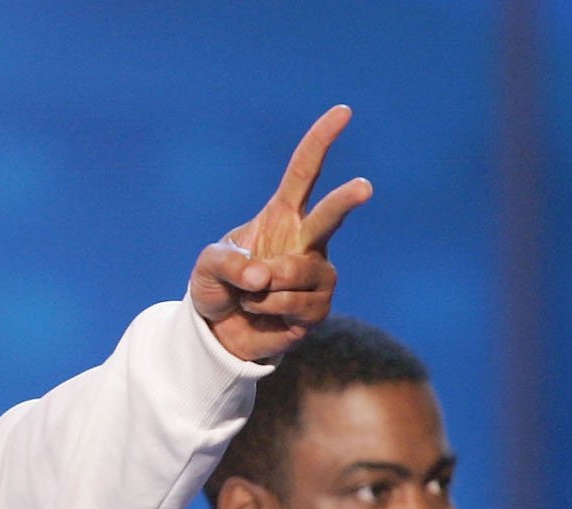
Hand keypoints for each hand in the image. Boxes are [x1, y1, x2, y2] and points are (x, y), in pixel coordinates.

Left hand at [189, 105, 372, 362]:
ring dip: (263, 288)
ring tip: (250, 296)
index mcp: (281, 217)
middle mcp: (306, 240)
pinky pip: (293, 304)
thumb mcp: (207, 267)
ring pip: (298, 272)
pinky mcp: (318, 307)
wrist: (221, 332)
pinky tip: (263, 313)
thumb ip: (228, 263)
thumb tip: (262, 277)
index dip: (320, 142)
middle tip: (364, 187)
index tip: (343, 112)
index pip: (304, 172)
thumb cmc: (218, 287)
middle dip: (345, 201)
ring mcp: (316, 274)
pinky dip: (266, 309)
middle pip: (329, 216)